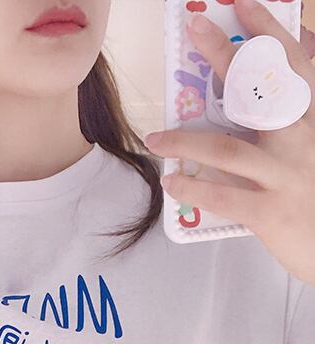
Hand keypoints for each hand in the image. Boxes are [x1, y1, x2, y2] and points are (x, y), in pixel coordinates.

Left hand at [144, 0, 314, 287]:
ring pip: (228, 148)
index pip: (294, 66)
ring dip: (185, 141)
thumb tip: (269, 86)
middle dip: (226, 57)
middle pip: (261, 91)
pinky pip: (223, 196)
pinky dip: (192, 188)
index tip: (242, 5)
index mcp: (314, 122)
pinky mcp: (270, 212)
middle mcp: (304, 141)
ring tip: (155, 139)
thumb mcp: (314, 150)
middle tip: (195, 29)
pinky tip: (170, 183)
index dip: (269, 33)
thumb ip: (295, 118)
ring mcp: (286, 177)